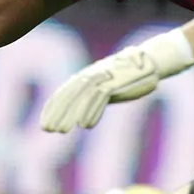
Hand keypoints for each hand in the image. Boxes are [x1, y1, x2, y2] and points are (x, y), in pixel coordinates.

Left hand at [40, 48, 159, 132]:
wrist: (149, 62)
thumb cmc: (127, 75)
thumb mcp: (108, 84)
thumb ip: (93, 96)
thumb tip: (79, 115)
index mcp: (87, 75)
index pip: (64, 91)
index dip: (53, 107)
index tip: (44, 124)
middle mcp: (92, 75)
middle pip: (70, 94)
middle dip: (58, 113)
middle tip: (47, 130)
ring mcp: (104, 78)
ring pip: (82, 96)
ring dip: (71, 114)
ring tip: (61, 131)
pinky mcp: (117, 82)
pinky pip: (102, 97)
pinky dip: (93, 110)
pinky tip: (86, 125)